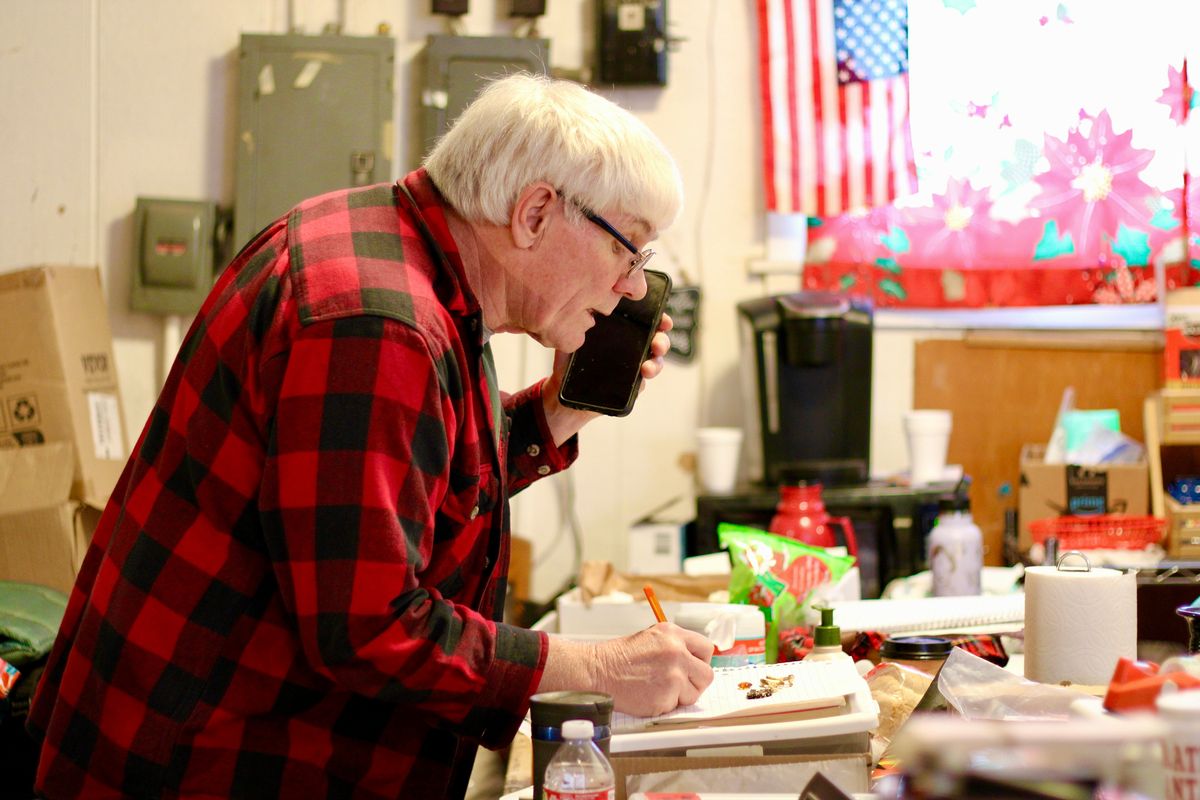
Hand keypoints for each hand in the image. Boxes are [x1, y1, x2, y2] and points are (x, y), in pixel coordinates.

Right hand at [538, 623, 713, 716]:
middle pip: (707, 674)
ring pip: (695, 693)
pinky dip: (666, 705)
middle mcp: (677, 651)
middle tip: (678, 684)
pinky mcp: (667, 695)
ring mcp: (674, 674)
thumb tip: (695, 661)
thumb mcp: (651, 638)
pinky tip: (650, 695)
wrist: (598, 671)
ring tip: (659, 689)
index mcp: (673, 633)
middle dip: (695, 682)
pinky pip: (678, 706)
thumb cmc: (620, 658)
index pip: (706, 648)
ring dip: (681, 696)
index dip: (700, 661)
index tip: (694, 668)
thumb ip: (675, 646)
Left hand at [539, 312, 674, 446]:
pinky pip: (641, 386)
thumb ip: (577, 323)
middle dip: (662, 342)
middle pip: (656, 341)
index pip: (647, 321)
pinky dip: (642, 383)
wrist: (563, 392)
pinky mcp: (629, 389)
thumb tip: (584, 309)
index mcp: (623, 332)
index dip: (660, 319)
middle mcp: (632, 348)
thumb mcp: (570, 338)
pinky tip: (639, 381)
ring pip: (654, 364)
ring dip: (656, 365)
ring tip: (646, 369)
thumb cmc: (568, 360)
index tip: (664, 321)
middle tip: (656, 345)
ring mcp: (633, 369)